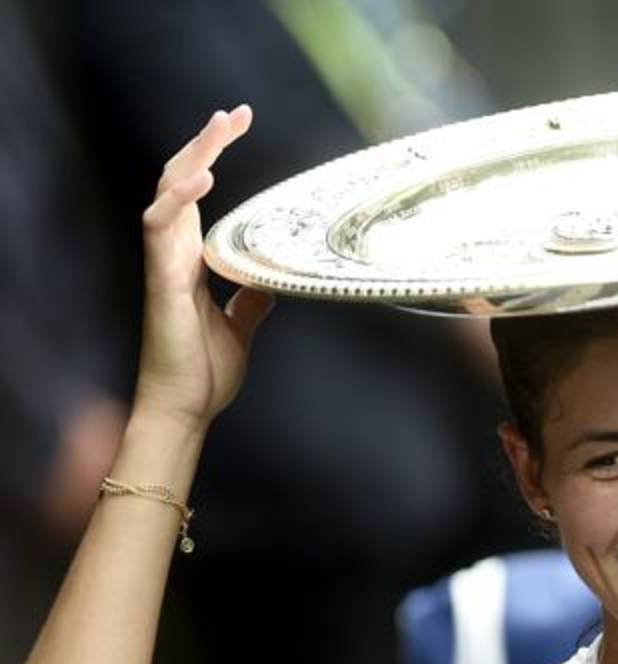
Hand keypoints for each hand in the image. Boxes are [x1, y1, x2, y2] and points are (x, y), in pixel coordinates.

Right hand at [134, 106, 273, 428]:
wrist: (186, 408)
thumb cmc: (205, 370)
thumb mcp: (241, 326)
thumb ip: (250, 299)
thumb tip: (269, 281)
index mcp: (191, 258)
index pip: (196, 192)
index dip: (212, 155)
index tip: (239, 124)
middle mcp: (174, 253)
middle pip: (181, 181)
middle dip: (206, 143)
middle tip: (236, 113)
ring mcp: (164, 265)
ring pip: (167, 194)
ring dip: (193, 157)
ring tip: (220, 127)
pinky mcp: (162, 282)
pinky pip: (160, 231)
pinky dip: (177, 201)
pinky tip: (199, 180)